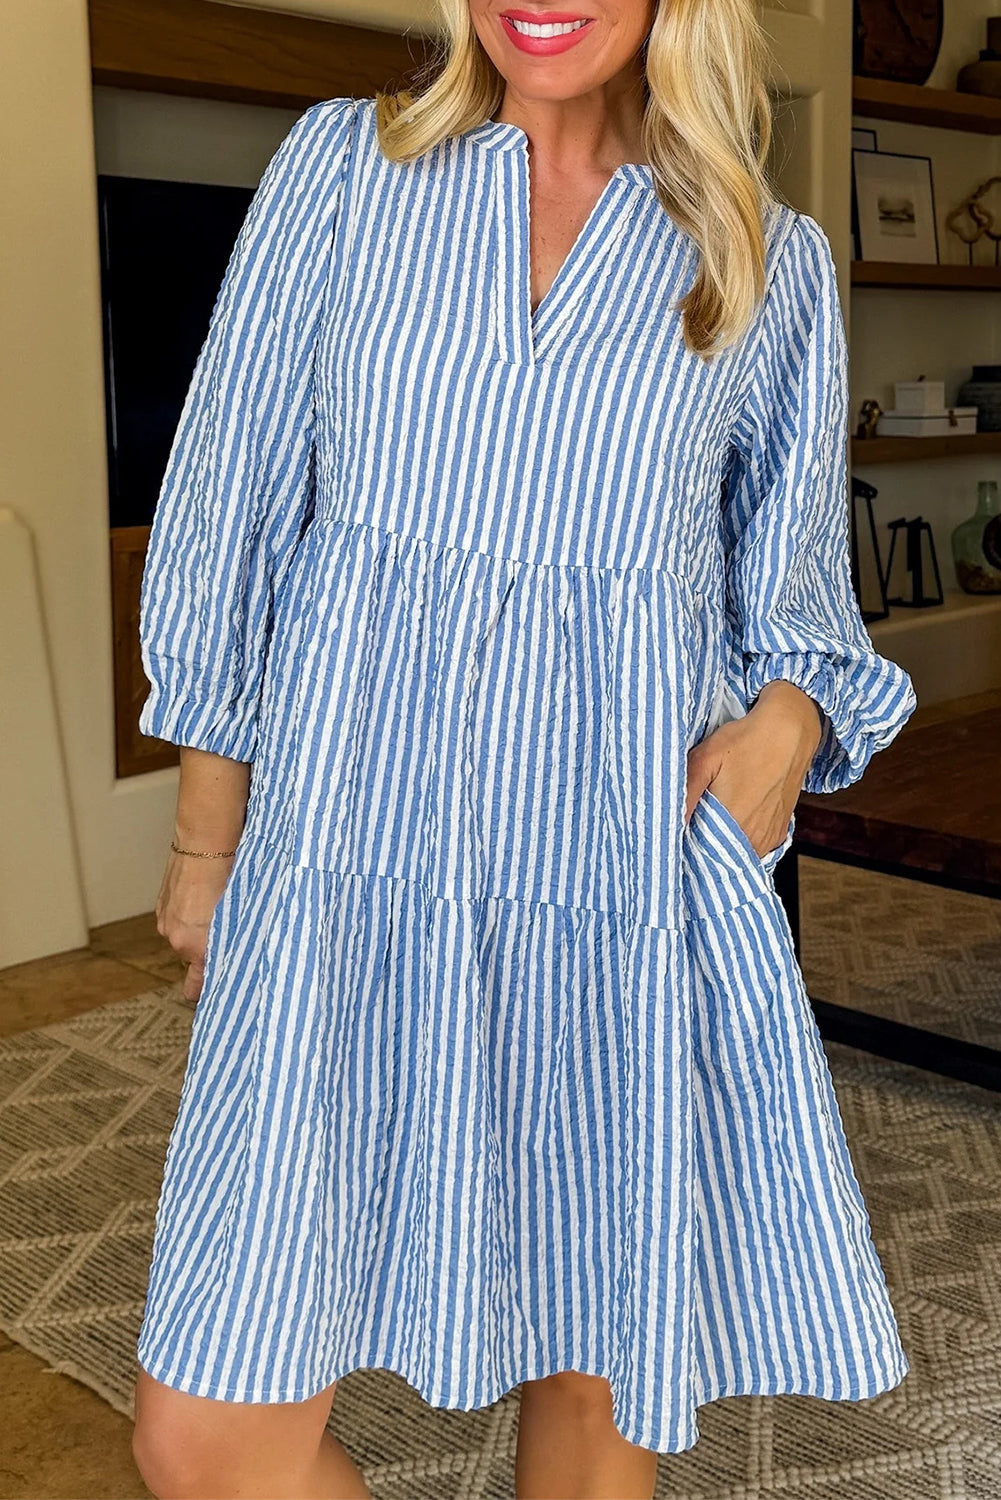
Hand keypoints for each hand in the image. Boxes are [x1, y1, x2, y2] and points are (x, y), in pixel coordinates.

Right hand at [155, 847, 234, 1002]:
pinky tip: (204, 899)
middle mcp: (175, 938)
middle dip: (209, 952)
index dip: (208, 989)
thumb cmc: (229, 876)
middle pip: (194, 959)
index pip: (197, 985)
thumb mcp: (239, 916)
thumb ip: (234, 944)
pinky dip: (189, 915)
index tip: (220, 995)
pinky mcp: (162, 904)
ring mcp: (165, 920)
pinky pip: (177, 920)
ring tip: (217, 910)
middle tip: (231, 935)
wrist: (206, 840)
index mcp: (195, 947)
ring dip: (198, 931)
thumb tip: (240, 961)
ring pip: (185, 938)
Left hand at [686, 680, 822, 858]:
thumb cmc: (747, 741)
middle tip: (693, 822)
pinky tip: (735, 819)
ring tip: (713, 820)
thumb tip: (670, 820)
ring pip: (736, 854)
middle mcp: (752, 836)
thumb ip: (686, 792)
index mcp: (731, 822)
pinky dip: (742, 840)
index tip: (677, 833)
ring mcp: (768, 837)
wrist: (790, 732)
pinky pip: (754, 847)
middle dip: (702, 845)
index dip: (685, 844)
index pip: (698, 852)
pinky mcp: (779, 833)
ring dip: (723, 845)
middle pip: (718, 856)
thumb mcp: (706, 758)